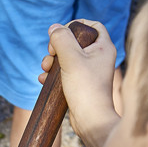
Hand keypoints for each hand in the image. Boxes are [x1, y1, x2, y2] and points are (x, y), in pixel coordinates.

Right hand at [39, 20, 119, 146]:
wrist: (91, 120)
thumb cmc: (85, 89)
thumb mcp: (71, 58)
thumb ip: (61, 39)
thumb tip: (54, 27)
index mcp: (103, 47)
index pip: (92, 25)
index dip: (75, 25)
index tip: (62, 34)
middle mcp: (99, 58)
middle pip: (75, 41)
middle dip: (57, 46)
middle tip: (51, 54)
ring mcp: (90, 72)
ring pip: (67, 57)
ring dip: (52, 61)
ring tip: (45, 69)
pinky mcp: (81, 84)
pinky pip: (64, 72)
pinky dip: (53, 74)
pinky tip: (44, 80)